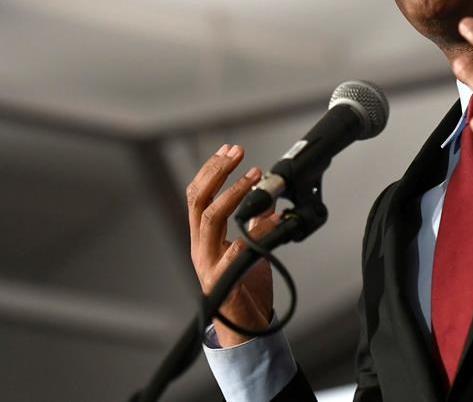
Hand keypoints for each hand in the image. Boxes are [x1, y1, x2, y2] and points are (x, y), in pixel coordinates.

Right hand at [186, 144, 279, 346]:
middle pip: (198, 200)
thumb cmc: (244, 287)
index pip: (197, 195)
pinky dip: (254, 232)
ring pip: (210, 219)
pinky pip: (235, 251)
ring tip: (254, 176)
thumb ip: (255, 222)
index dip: (211, 170)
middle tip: (236, 152)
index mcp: (203, 237)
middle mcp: (200, 246)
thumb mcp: (249, 247)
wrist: (243, 326)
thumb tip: (267, 198)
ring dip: (233, 193)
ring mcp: (208, 262)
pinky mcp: (223, 278)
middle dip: (216, 172)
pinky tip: (272, 219)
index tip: (228, 149)